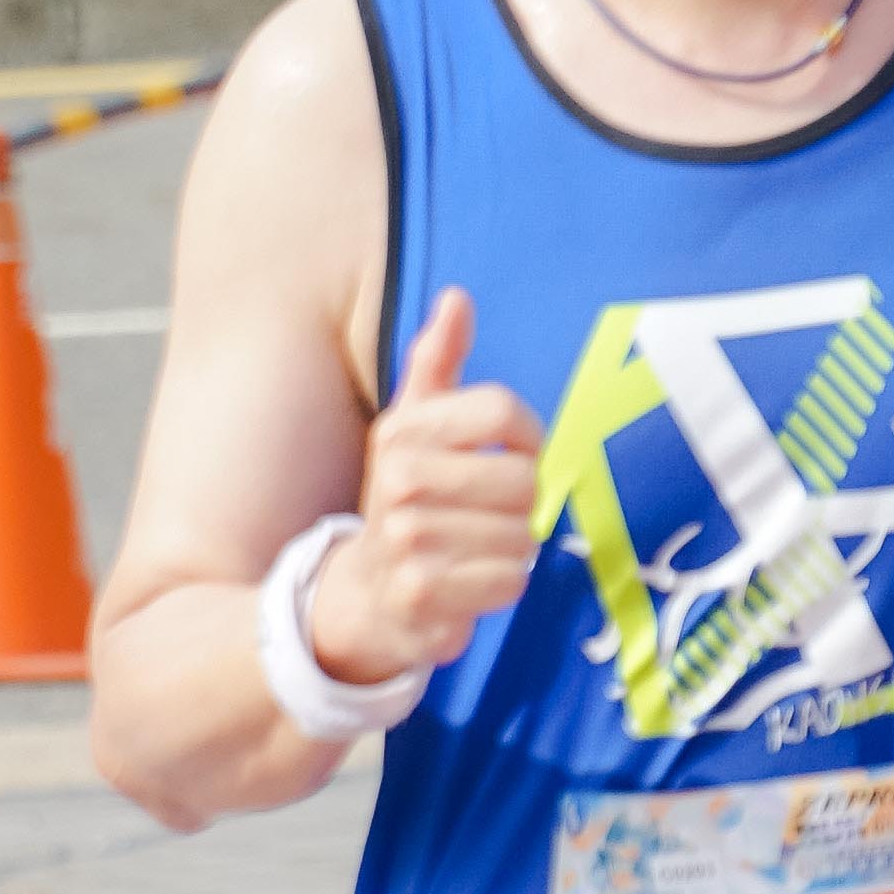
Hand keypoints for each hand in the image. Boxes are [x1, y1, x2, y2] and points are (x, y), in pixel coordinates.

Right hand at [311, 287, 543, 685]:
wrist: (366, 593)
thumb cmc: (407, 499)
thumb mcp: (413, 427)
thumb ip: (437, 362)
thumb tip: (457, 297)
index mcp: (401, 431)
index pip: (502, 412)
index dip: (527, 436)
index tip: (514, 452)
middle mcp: (397, 481)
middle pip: (522, 479)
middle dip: (521, 502)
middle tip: (491, 512)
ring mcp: (405, 541)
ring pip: (521, 534)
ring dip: (513, 547)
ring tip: (476, 547)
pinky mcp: (421, 596)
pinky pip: (510, 581)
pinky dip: (503, 584)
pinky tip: (471, 581)